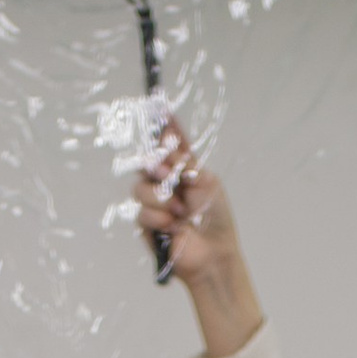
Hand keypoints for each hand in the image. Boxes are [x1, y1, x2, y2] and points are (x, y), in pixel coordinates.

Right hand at [132, 130, 263, 357]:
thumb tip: (169, 147)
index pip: (170, 143)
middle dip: (157, 166)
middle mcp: (166, 183)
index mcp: (184, 170)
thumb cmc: (216, 220)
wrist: (214, 254)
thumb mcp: (208, 184)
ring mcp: (155, 204)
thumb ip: (186, 165)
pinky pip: (142, 213)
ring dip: (160, 199)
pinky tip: (174, 227)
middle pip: (147, 162)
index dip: (164, 125)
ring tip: (180, 211)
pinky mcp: (147, 225)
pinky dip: (159, 219)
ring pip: (140, 188)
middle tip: (167, 172)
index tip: (158, 104)